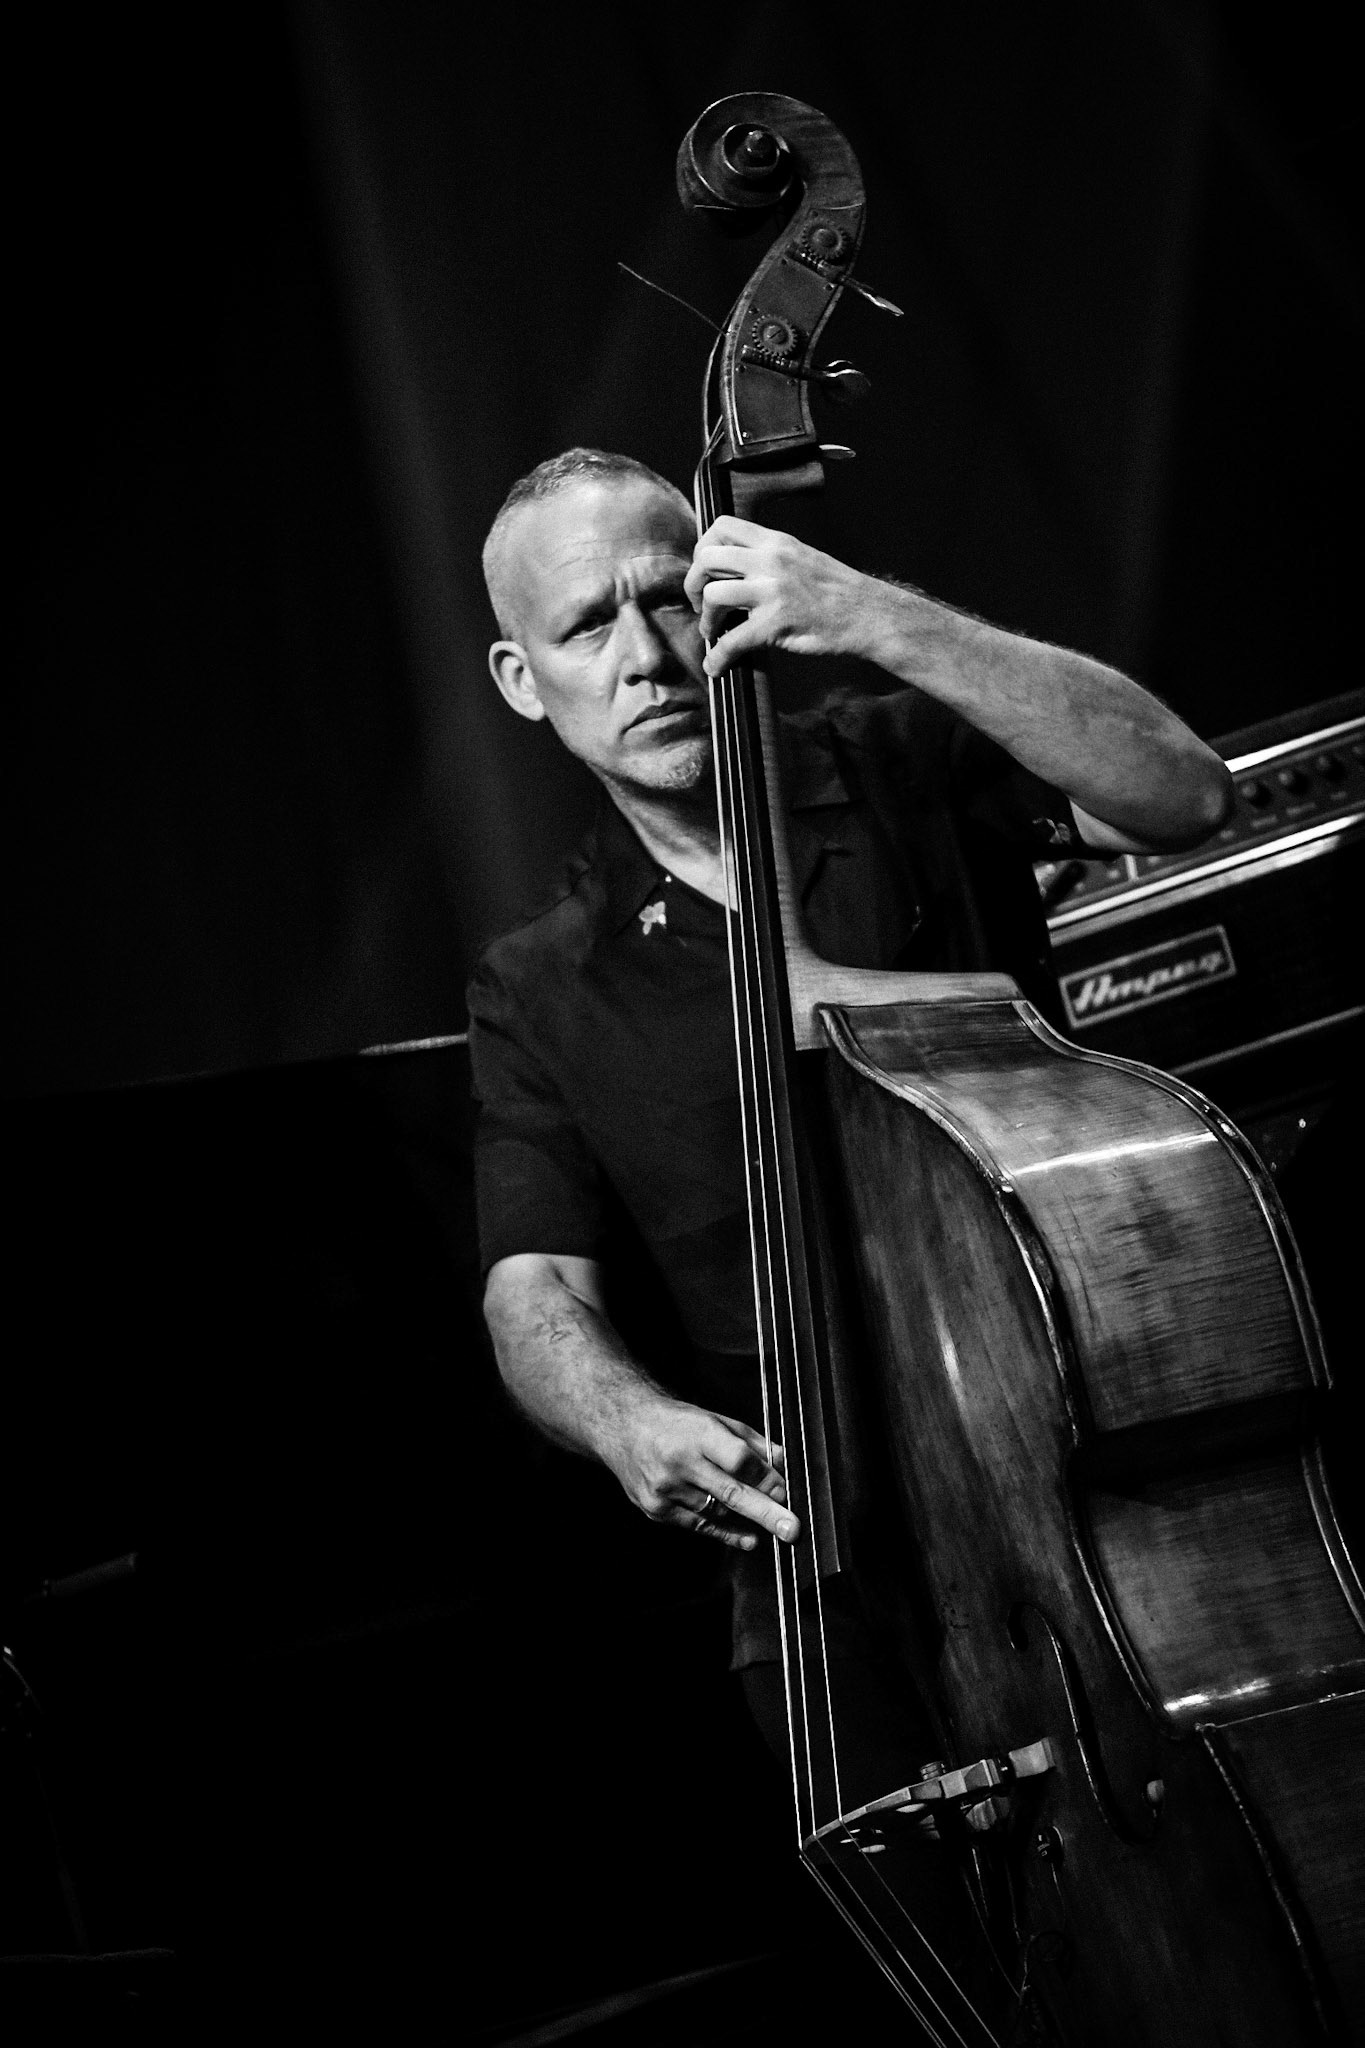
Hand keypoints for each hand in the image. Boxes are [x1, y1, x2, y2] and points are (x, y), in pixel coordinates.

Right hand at [605, 1394, 799, 1550]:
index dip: (765, 1478)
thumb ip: (752, 1444)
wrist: (623, 1427)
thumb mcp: (716, 1420)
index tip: (786, 1492)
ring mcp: (665, 1489)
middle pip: (730, 1492)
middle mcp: (679, 1462)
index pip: (737, 1460)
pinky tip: (748, 1536)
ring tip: (771, 1525)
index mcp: (697, 1433)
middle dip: (765, 1512)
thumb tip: (785, 1465)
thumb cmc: (677, 1423)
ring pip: (717, 1513)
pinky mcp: (655, 1509)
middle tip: (791, 1529)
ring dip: (747, 1521)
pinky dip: (726, 1532)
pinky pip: (699, 1526)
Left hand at [684, 515, 871, 675]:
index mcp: (775, 542)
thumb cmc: (836, 591)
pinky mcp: (775, 623)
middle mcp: (770, 560)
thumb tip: (736, 566)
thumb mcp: (801, 557)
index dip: (703, 547)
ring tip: (712, 632)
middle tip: (699, 603)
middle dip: (693, 583)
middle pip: (707, 558)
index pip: (721, 526)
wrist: (868, 614)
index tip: (705, 570)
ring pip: (713, 595)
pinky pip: (731, 641)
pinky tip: (715, 665)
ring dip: (705, 619)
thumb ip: (769, 557)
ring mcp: (772, 591)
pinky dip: (717, 657)